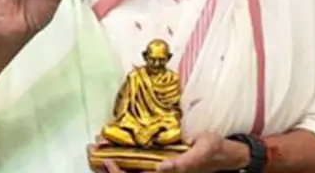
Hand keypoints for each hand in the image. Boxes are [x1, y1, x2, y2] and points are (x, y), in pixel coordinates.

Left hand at [89, 133, 249, 172]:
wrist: (222, 152)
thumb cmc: (212, 150)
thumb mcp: (202, 151)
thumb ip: (184, 162)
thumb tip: (161, 167)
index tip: (107, 161)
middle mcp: (158, 171)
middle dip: (108, 165)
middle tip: (92, 149)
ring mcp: (158, 167)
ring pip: (129, 168)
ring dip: (112, 159)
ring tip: (97, 145)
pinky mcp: (159, 160)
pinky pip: (136, 160)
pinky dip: (123, 154)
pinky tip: (114, 144)